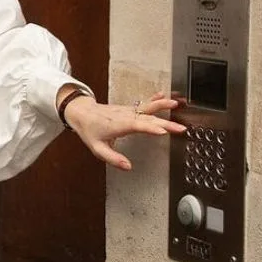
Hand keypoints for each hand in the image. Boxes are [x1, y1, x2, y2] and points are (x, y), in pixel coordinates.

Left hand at [62, 90, 185, 170]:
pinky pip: (144, 104)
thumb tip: (128, 166)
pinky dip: (154, 99)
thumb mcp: (98, 149)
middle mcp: (125, 116)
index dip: (150, 128)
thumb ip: (113, 158)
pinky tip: (163, 95)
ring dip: (162, 106)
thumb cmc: (90, 130)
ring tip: (176, 104)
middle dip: (165, 123)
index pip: (137, 126)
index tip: (163, 131)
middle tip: (180, 128)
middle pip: (148, 118)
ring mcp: (128, 111)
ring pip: (147, 108)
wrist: (82, 112)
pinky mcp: (129, 109)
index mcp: (118, 125)